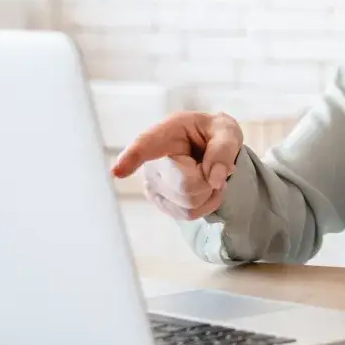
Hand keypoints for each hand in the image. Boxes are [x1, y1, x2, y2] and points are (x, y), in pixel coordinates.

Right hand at [110, 111, 243, 220]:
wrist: (212, 148)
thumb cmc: (214, 134)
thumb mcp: (226, 131)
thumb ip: (223, 150)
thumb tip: (215, 181)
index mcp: (165, 134)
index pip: (144, 146)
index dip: (130, 159)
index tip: (117, 171)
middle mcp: (152, 162)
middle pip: (186, 186)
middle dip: (210, 180)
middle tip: (213, 165)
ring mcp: (153, 185)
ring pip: (189, 204)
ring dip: (210, 192)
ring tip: (208, 174)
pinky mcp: (161, 203)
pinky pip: (188, 214)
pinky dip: (207, 204)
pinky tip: (206, 188)